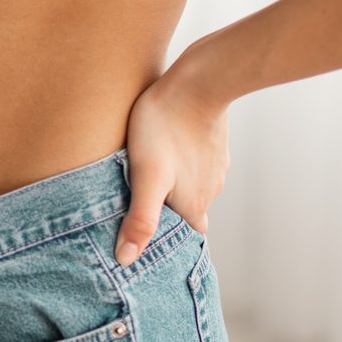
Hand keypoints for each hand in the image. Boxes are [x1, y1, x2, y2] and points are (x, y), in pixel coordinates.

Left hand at [114, 52, 230, 265]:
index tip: (148, 243)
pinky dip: (180, 165)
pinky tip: (163, 154)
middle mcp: (210, 191)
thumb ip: (140, 219)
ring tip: (145, 181)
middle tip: (138, 210)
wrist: (198, 82)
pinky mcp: (212, 144)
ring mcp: (215, 166)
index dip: (167, 243)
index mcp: (194, 206)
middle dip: (166, 217)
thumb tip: (126, 260)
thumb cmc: (165, 129)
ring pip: (191, 187)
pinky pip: (194, 164)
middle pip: (187, 213)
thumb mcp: (146, 178)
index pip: (185, 237)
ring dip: (172, 189)